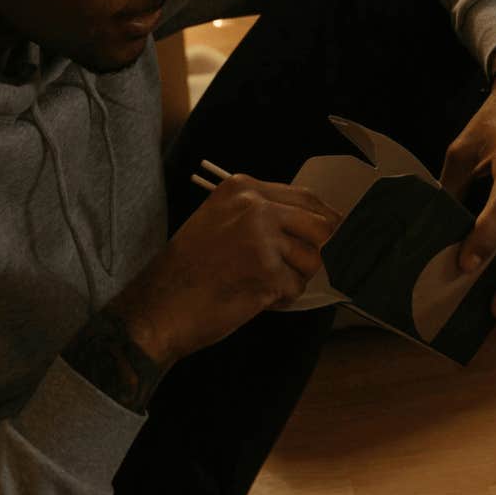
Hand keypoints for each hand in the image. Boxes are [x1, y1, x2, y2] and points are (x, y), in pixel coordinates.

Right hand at [107, 174, 338, 363]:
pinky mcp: (267, 273)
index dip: (326, 220)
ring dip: (294, 278)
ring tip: (261, 283)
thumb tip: (317, 224)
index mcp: (242, 188)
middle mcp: (255, 207)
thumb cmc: (188, 269)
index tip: (336, 234)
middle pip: (321, 225)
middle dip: (319, 251)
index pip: (307, 198)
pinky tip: (254, 299)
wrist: (159, 306)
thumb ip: (262, 214)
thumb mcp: (220, 220)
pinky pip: (296, 288)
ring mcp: (262, 239)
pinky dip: (281, 299)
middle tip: (301, 267)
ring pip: (312, 260)